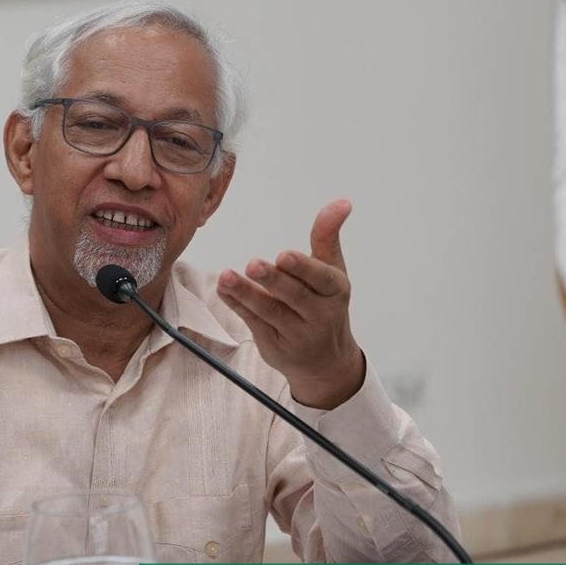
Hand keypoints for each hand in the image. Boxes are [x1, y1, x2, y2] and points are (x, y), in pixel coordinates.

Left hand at [216, 199, 365, 409]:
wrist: (326, 362)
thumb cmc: (326, 305)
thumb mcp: (332, 271)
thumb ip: (327, 237)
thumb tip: (342, 202)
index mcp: (335, 291)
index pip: (321, 279)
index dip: (302, 269)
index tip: (284, 256)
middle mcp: (319, 315)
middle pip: (293, 296)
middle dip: (273, 280)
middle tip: (253, 264)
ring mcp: (296, 333)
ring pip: (270, 311)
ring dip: (246, 293)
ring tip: (227, 277)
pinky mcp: (274, 344)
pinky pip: (253, 322)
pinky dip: (237, 305)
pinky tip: (224, 289)